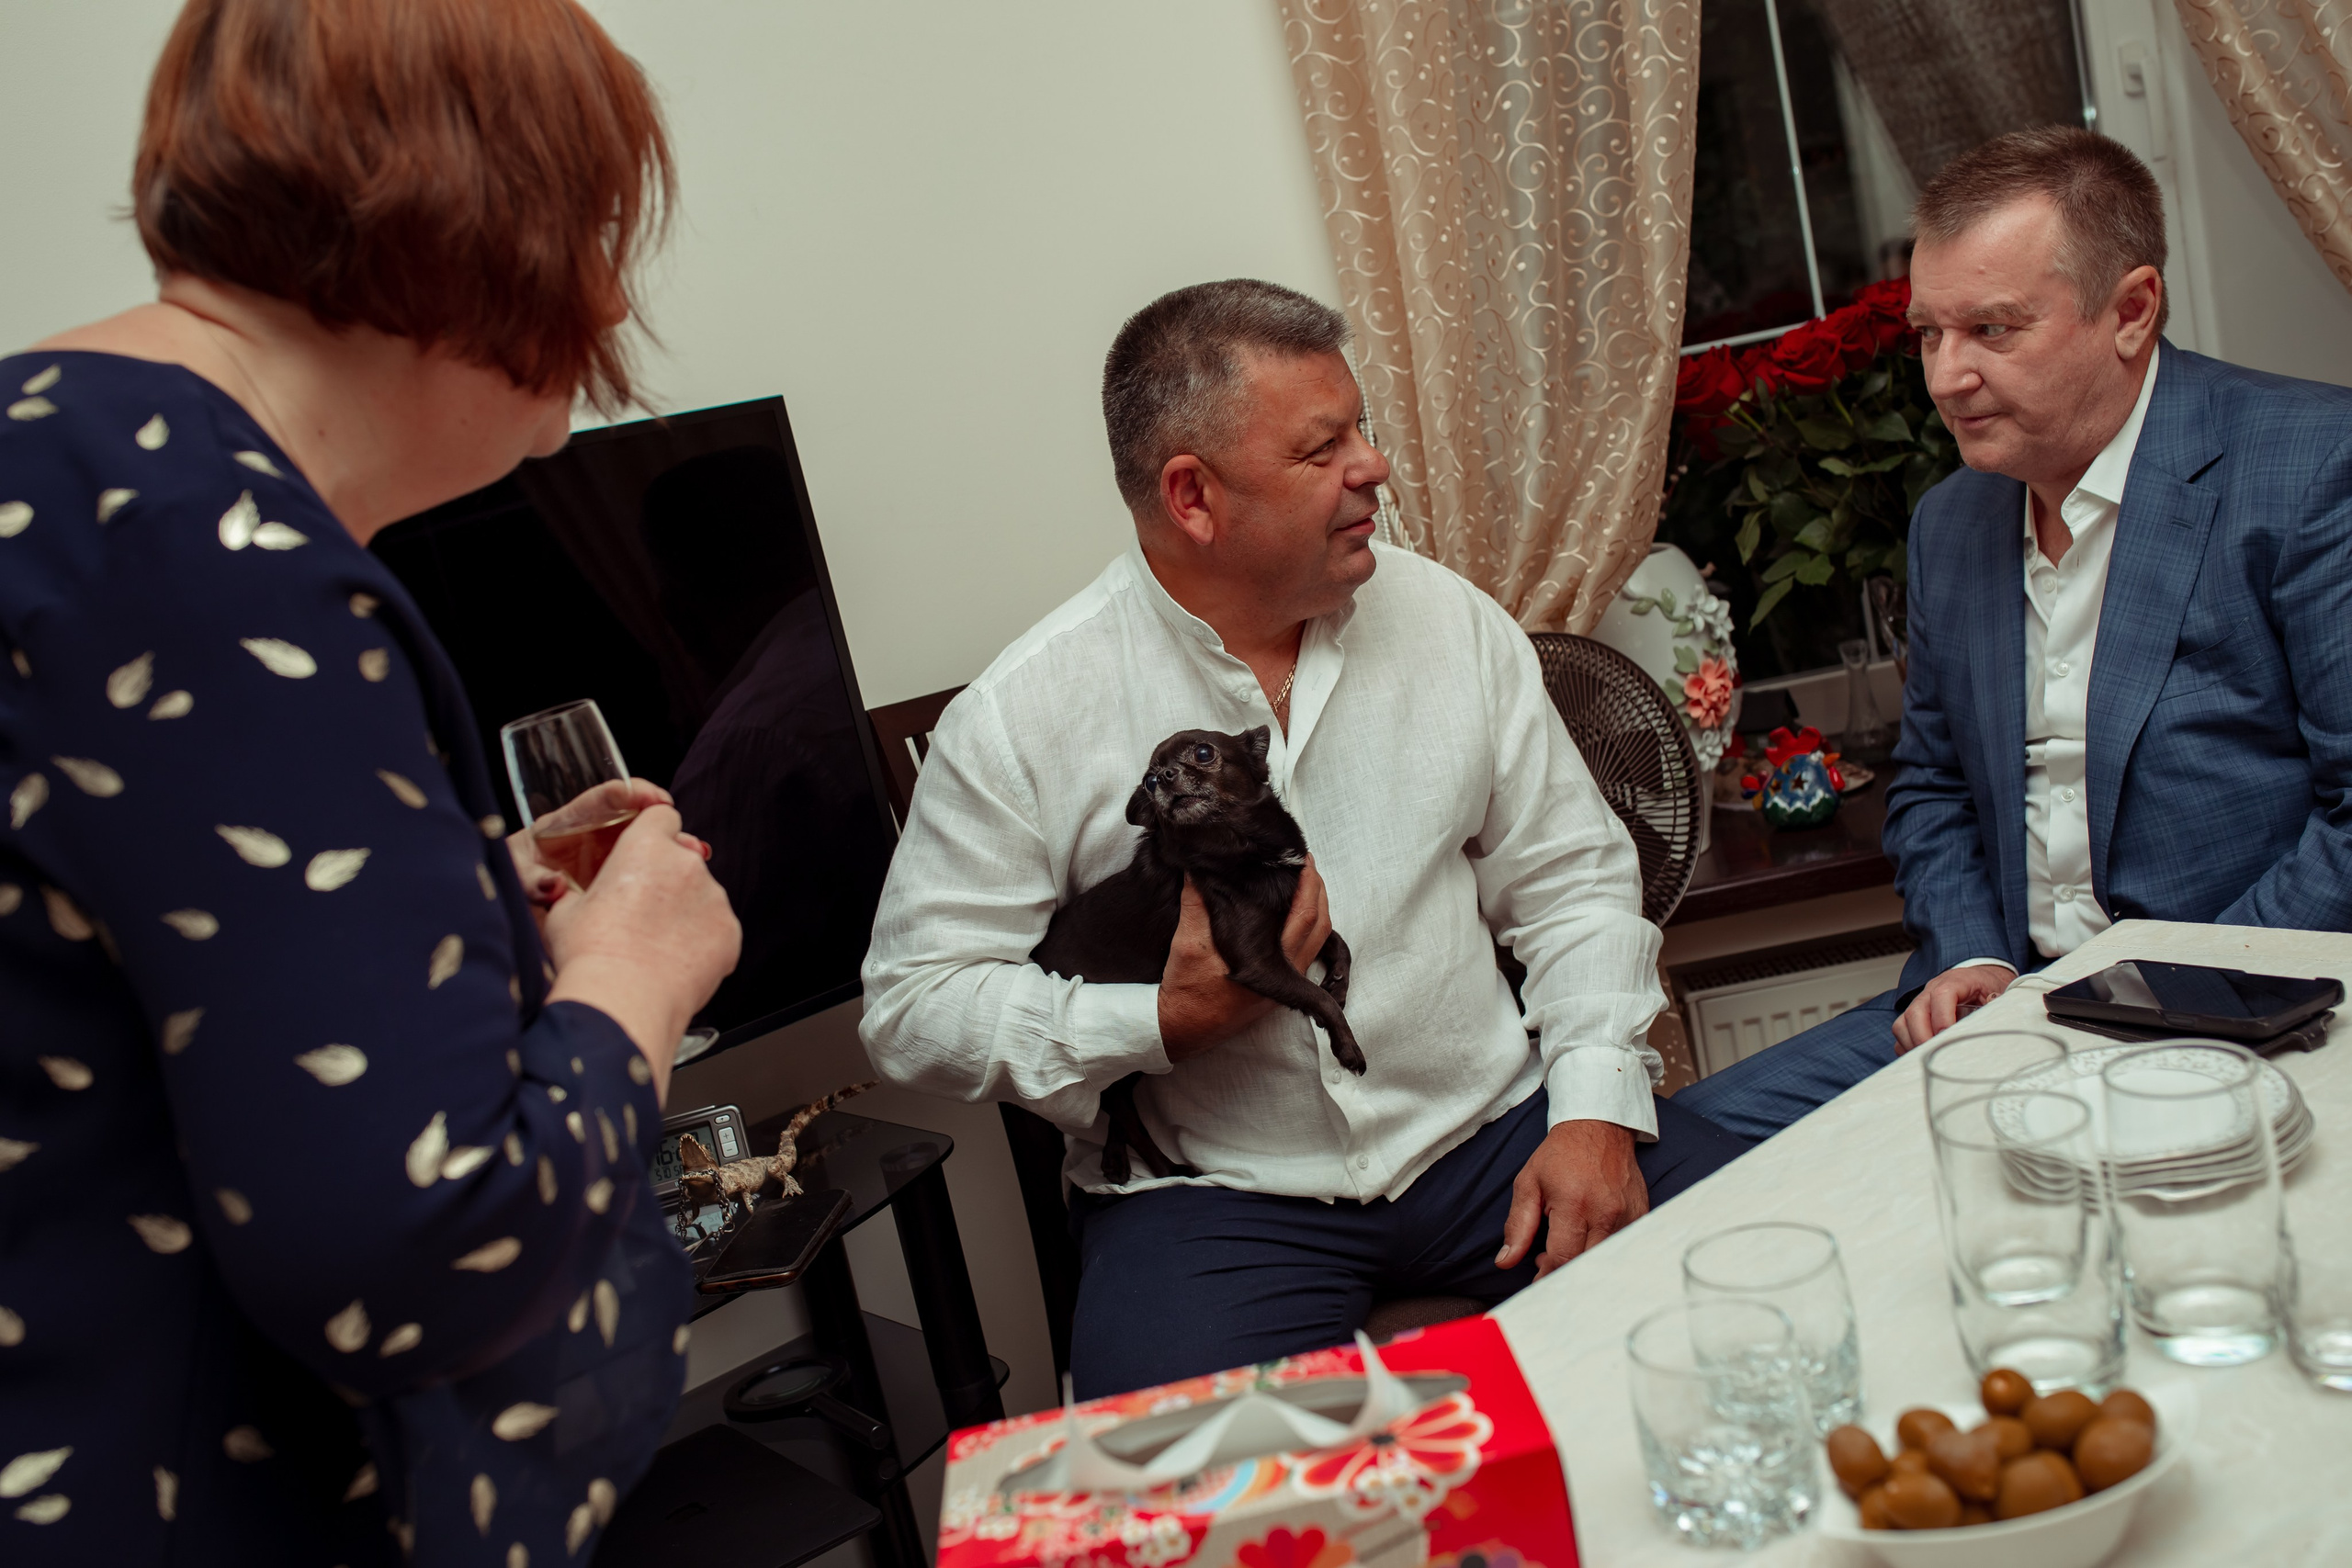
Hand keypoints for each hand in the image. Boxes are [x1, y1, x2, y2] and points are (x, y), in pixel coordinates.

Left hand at [509, 778, 706, 909]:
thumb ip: (529, 880)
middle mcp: (593, 837)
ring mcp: (611, 858)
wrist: (517, 918)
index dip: (629, 792)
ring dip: (674, 844)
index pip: (601, 799)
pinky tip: (691, 878)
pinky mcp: (623, 881)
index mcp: (565, 826)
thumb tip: (553, 886)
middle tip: (678, 822)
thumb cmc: (513, 888)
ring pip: (649, 843)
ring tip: (697, 851)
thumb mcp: (515, 878)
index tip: (653, 799)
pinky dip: (672, 870)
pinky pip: (651, 869)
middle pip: (634, 816)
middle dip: (661, 817)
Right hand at [544, 803, 739, 1100]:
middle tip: (641, 912)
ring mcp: (714, 898)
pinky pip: (717, 929)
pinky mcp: (731, 932)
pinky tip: (675, 963)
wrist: (623, 1002)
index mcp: (645, 846)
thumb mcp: (564, 912)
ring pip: (702, 895)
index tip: (645, 851)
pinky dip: (702, 942)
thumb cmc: (590, 956)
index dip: (653, 831)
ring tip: (655, 946)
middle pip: (683, 858)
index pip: (661, 815)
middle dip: (667, 878)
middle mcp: (686, 864)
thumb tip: (573, 894)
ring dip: (685, 912)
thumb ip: (580, 890)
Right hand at [1156, 857, 1330, 1063]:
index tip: (1304, 860)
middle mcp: (1283, 977)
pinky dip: (1303, 930)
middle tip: (1306, 866)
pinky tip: (1288, 916)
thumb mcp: (1187, 941)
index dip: (1309, 885)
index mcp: (1268, 964)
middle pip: (1320, 928)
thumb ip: (1197, 902)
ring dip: (1314, 911)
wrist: (1181, 1028)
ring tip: (1301, 885)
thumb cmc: (1186, 990)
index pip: (1304, 916)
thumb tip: (1200, 869)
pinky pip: (1302, 955)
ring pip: (1315, 943)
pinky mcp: (1275, 990)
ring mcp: (1282, 986)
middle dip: (1318, 893)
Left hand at [1497, 1120, 1647, 1278]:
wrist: (1600, 1127)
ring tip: (1566, 1244)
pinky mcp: (1641, 1215)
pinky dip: (1604, 1251)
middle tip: (1546, 1261)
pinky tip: (1588, 1238)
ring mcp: (1627, 1215)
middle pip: (1586, 1264)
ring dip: (1583, 1262)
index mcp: (1574, 1205)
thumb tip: (1505, 1261)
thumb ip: (1518, 1226)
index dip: (1547, 1276)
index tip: (1537, 1280)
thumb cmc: (1560, 1155)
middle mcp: (1605, 1213)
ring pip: (1605, 1259)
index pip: (1563, 1258)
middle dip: (1564, 1271)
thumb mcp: (1529, 1184)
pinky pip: (1622, 1246)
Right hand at [1892, 964, 2015, 1052]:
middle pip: (1915, 1012)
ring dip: (1914, 1044)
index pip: (1941, 994)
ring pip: (1903, 1024)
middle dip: (1923, 1038)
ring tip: (1931, 1059)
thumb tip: (1994, 1025)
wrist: (1980, 977)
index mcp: (1956, 981)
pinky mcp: (1914, 1017)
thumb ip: (1997, 1007)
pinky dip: (1908, 1048)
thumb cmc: (1988, 986)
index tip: (1948, 1037)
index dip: (1942, 1017)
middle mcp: (1931, 990)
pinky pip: (1902, 1034)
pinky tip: (1925, 1056)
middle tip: (1937, 1056)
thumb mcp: (2000, 992)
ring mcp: (1920, 1003)